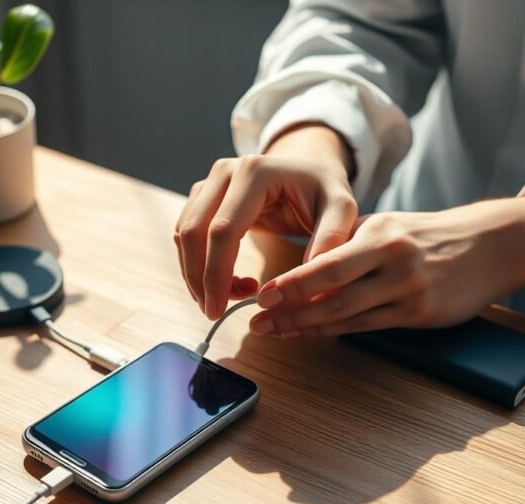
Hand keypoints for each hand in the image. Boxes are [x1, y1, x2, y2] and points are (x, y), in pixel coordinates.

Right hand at [175, 123, 356, 318]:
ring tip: (232, 296)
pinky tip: (227, 281)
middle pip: (194, 232)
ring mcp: (209, 182)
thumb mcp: (340, 209)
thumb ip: (331, 238)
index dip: (216, 274)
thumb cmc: (323, 191)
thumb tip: (311, 277)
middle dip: (199, 279)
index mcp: (254, 173)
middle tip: (214, 313)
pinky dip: (198, 263)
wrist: (307, 170)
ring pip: (183, 235)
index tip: (219, 310)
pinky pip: (187, 234)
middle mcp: (224, 171)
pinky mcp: (202, 195)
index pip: (223, 230)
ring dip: (197, 273)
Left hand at [249, 196, 524, 337]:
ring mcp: (409, 290)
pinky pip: (368, 327)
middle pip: (332, 293)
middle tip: (257, 321)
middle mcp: (394, 261)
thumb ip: (349, 243)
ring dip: (305, 327)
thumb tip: (304, 266)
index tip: (262, 294)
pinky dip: (333, 332)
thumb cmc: (430, 234)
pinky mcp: (421, 314)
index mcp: (380, 233)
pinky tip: (309, 334)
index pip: (326, 263)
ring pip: (347, 315)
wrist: (493, 245)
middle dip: (289, 310)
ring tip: (274, 331)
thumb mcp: (389, 225)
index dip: (292, 283)